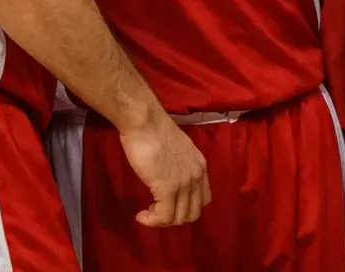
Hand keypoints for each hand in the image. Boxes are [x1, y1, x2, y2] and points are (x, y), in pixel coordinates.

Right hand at [118, 112, 210, 227]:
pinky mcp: (168, 187)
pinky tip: (141, 216)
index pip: (203, 199)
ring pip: (179, 218)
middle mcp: (197, 175)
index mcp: (201, 165)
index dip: (186, 207)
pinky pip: (164, 216)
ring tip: (147, 214)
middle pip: (193, 212)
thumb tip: (170, 179)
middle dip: (173, 218)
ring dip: (161, 221)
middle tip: (156, 212)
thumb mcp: (177, 150)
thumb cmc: (155, 132)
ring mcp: (185, 182)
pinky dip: (152, 221)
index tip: (168, 204)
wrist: (145, 122)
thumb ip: (179, 166)